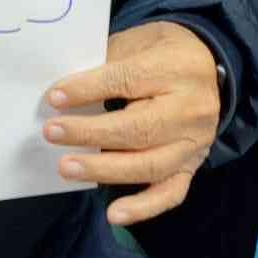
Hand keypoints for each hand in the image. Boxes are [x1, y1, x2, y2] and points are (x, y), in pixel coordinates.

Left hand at [42, 21, 220, 225]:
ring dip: (104, 169)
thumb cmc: (160, 51)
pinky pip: (171, 192)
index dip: (88, 90)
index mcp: (177, 68)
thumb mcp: (136, 42)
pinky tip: (113, 214)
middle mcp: (192, 108)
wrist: (206, 64)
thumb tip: (63, 95)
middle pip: (139, 128)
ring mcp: (196, 142)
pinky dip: (143, 207)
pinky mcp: (193, 165)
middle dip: (90, 133)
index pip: (127, 81)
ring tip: (67, 167)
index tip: (54, 98)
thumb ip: (104, 66)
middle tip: (51, 133)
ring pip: (150, 164)